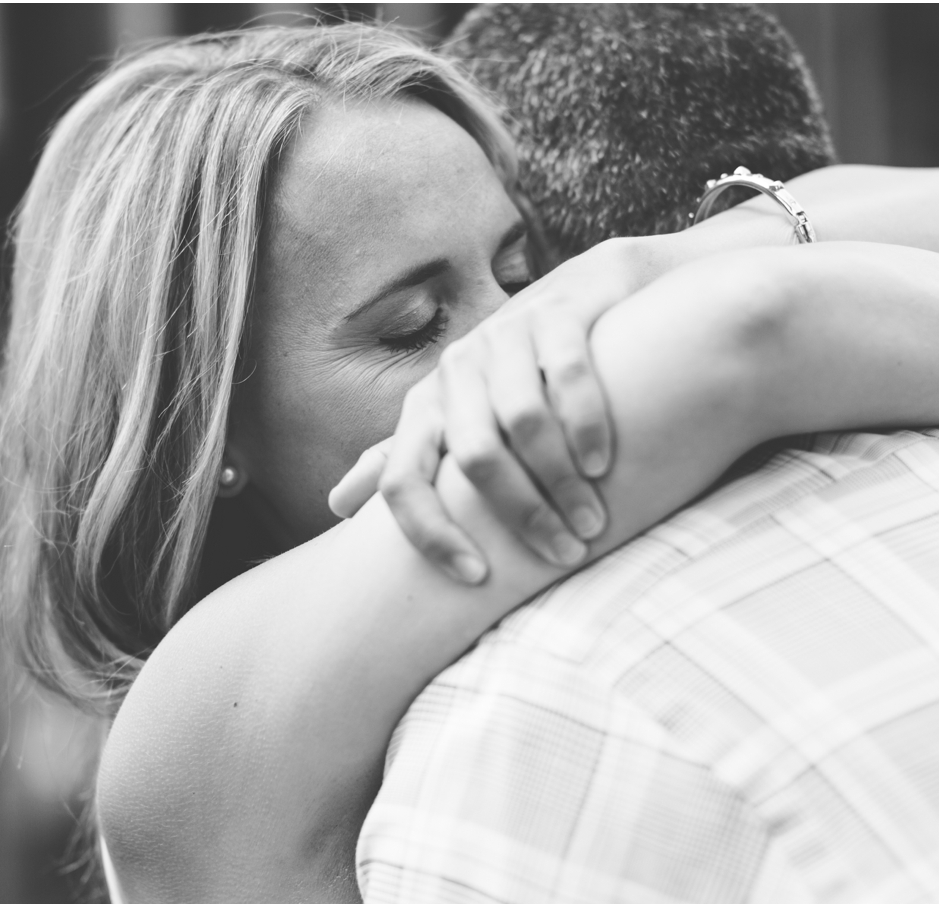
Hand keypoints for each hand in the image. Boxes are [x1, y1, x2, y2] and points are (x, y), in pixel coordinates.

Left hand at [329, 240, 653, 582]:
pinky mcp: (556, 316)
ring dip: (561, 481)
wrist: (591, 290)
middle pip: (475, 458)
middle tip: (565, 554)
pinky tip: (600, 463)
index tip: (475, 578)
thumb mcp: (457, 414)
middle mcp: (457, 369)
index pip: (401, 479)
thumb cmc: (520, 373)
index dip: (430, 535)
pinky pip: (568, 377)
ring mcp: (505, 337)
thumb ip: (405, 457)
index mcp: (425, 405)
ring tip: (591, 523)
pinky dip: (586, 426)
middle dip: (523, 514)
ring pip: (524, 423)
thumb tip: (337, 505)